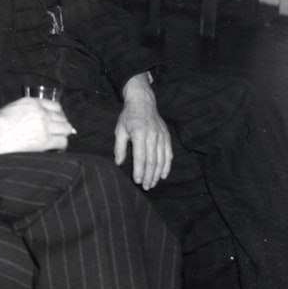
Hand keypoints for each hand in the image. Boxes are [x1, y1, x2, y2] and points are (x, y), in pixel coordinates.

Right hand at [0, 97, 76, 156]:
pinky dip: (61, 145)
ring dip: (63, 133)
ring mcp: (45, 126)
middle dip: (62, 123)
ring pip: (66, 129)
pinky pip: (62, 142)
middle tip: (59, 130)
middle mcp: (42, 113)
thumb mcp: (11, 108)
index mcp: (32, 102)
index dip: (58, 113)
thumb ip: (25, 110)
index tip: (57, 118)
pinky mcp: (46, 141)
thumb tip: (30, 117)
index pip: (55, 105)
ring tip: (59, 138)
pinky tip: (56, 148)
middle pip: (62, 117)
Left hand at [114, 74, 171, 189]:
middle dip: (149, 176)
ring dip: (157, 174)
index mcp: (139, 134)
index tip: (137, 181)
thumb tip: (119, 163)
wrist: (143, 102)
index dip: (139, 171)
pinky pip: (169, 154)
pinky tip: (163, 175)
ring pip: (161, 159)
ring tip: (152, 183)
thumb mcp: (119, 130)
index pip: (140, 157)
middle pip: (152, 161)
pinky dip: (167, 166)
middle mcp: (152, 136)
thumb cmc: (128, 116)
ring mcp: (161, 136)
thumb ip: (119, 147)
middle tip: (146, 187)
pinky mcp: (167, 136)